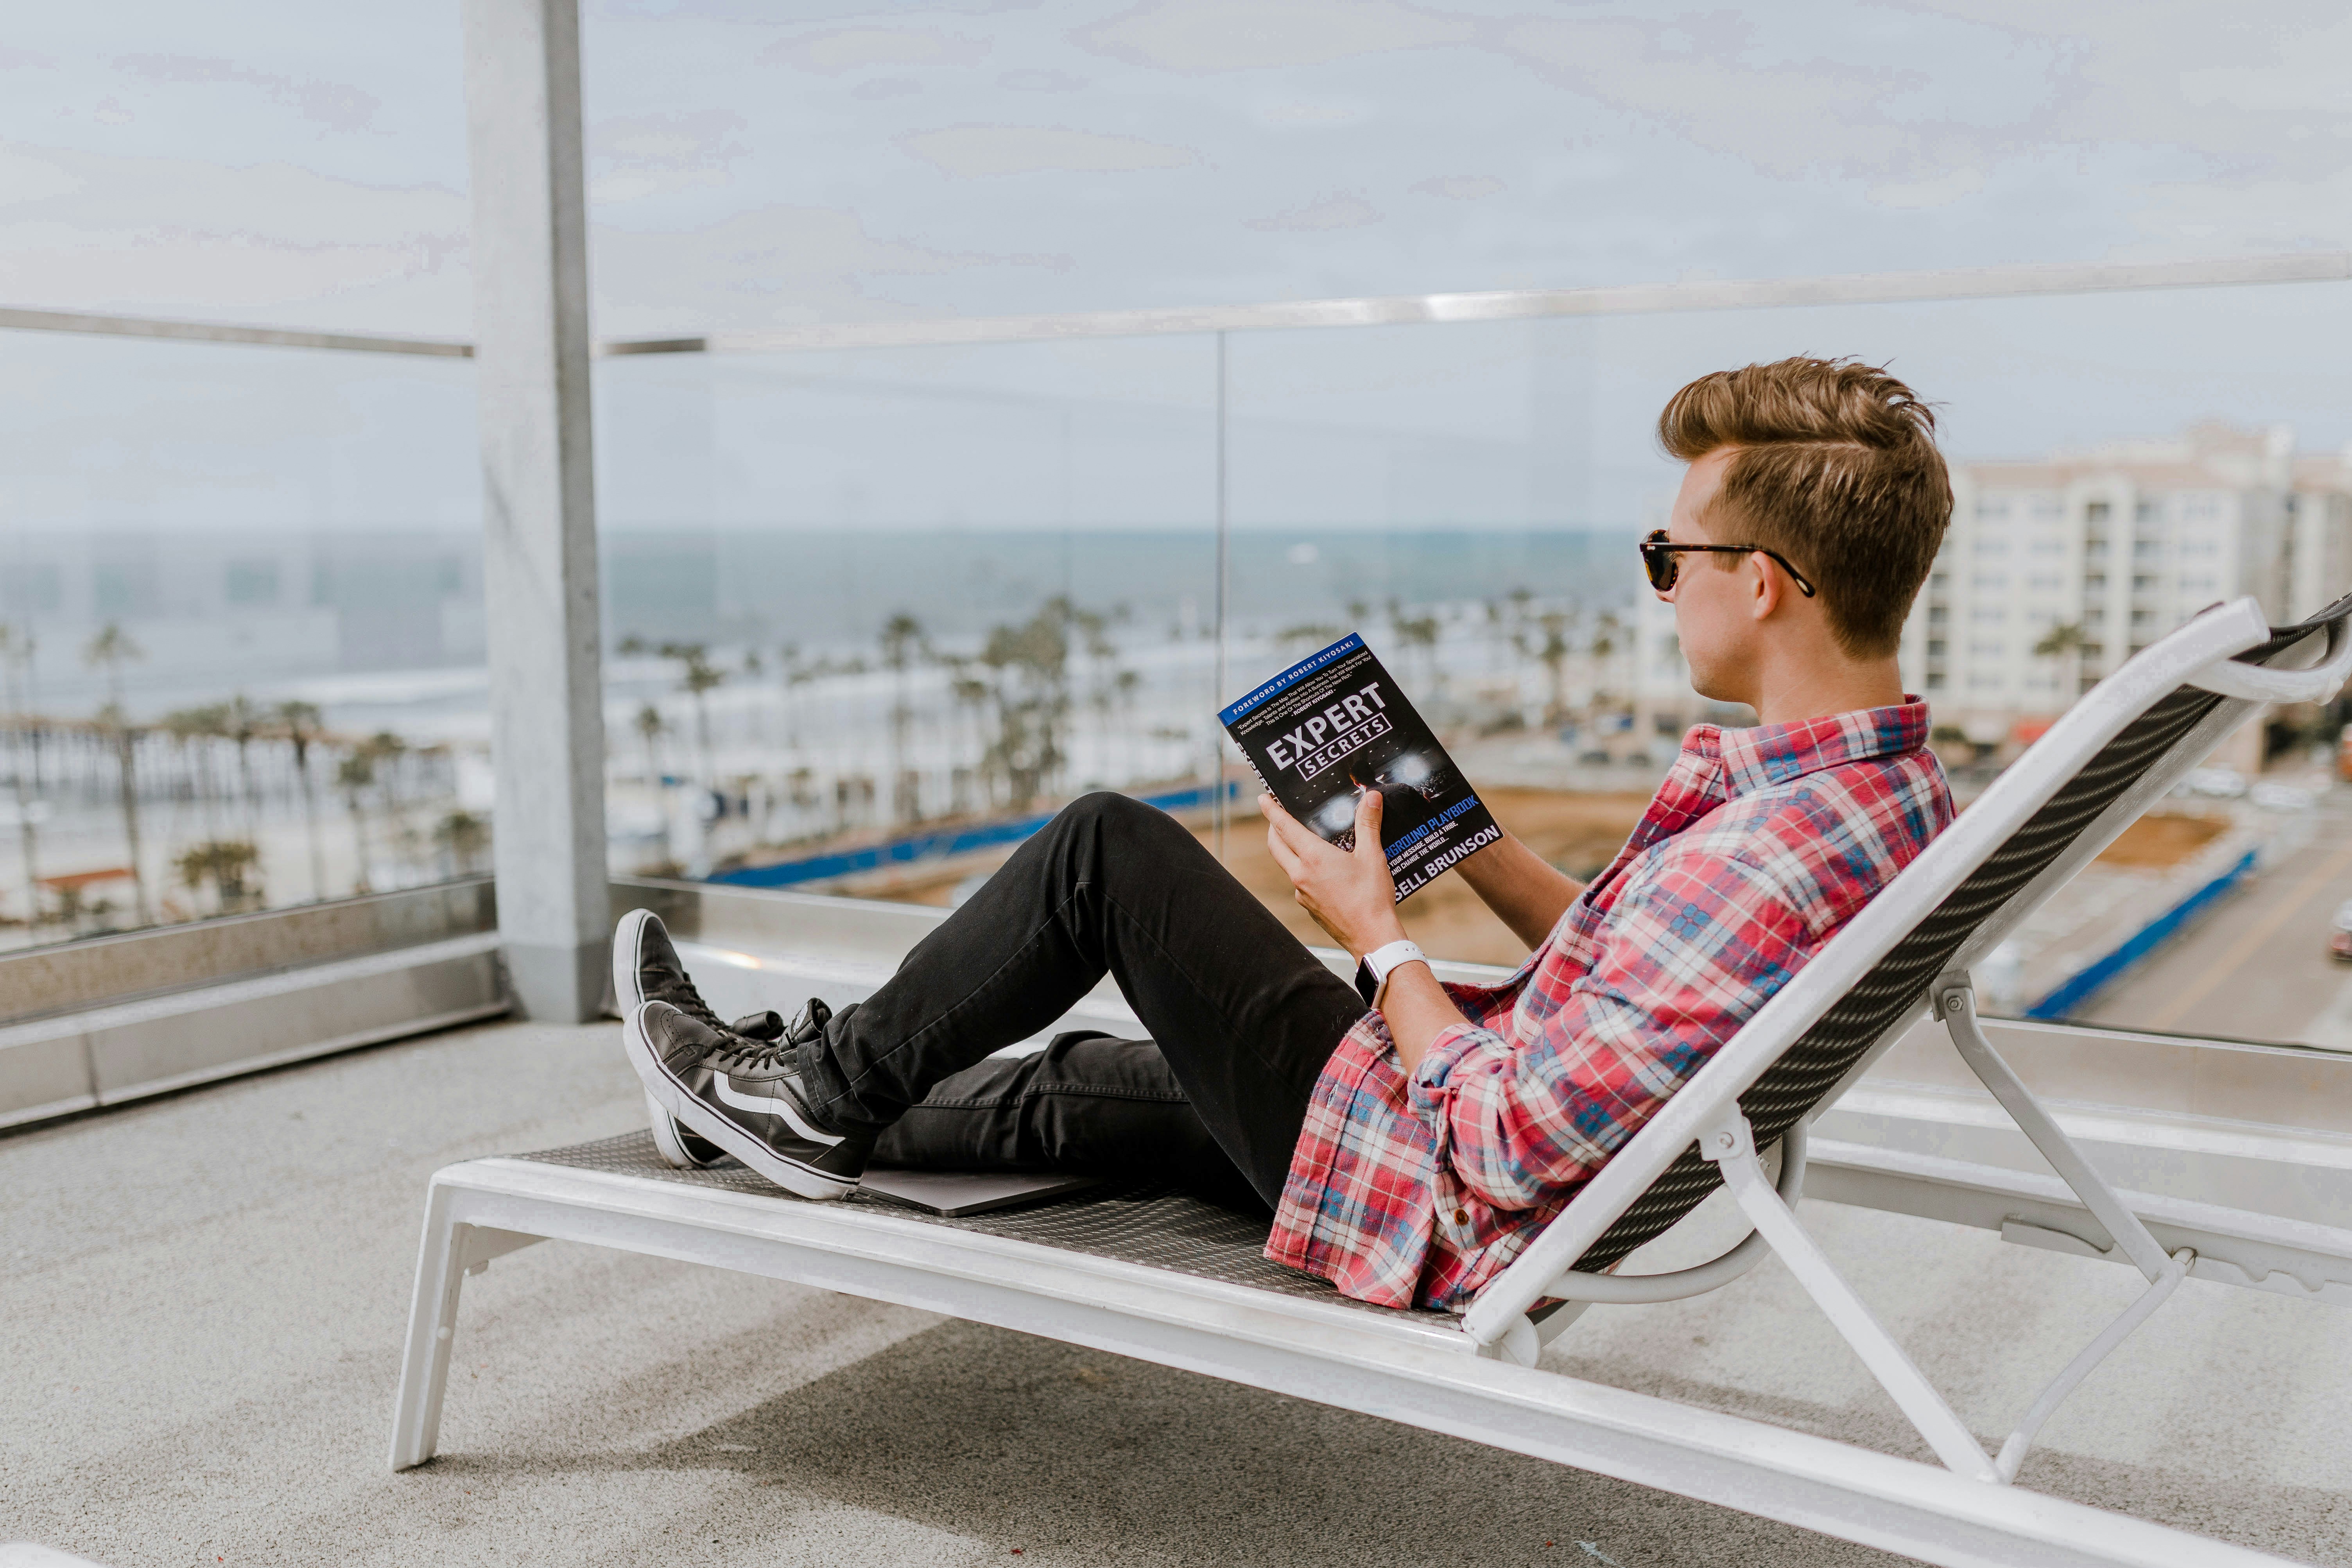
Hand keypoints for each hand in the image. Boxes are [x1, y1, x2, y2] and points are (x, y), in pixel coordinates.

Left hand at [1263, 788, 1405, 955]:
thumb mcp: (1372, 856)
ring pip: (1287, 865)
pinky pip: (1299, 883)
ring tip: (1303, 841)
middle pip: (1276, 846)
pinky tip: (1320, 870)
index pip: (1284, 827)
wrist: (1372, 938)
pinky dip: (1303, 870)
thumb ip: (1368, 824)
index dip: (1271, 810)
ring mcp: (1302, 893)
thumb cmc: (1372, 899)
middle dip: (1274, 829)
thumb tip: (1371, 797)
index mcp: (1313, 858)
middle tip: (1277, 817)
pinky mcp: (1309, 907)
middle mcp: (1301, 875)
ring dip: (1289, 850)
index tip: (1262, 798)